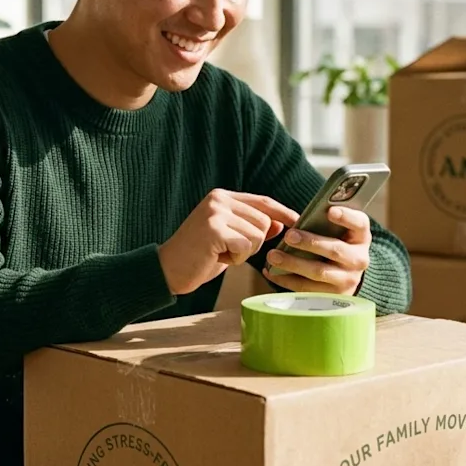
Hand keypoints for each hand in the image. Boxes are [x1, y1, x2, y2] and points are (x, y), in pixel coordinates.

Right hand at [158, 189, 298, 294]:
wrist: (168, 269)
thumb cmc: (200, 256)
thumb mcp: (230, 237)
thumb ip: (252, 227)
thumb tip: (281, 222)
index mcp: (223, 196)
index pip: (263, 201)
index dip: (283, 212)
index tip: (298, 222)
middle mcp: (219, 199)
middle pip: (264, 221)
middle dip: (254, 243)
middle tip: (228, 250)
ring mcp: (215, 213)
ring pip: (257, 235)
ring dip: (244, 252)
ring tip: (220, 253)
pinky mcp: (214, 229)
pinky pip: (245, 246)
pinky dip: (235, 258)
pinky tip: (217, 257)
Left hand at [263, 206, 371, 295]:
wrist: (345, 274)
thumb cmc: (335, 242)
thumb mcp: (337, 231)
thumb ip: (323, 222)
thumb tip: (297, 219)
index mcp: (361, 236)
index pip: (359, 223)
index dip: (346, 217)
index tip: (330, 211)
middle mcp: (359, 259)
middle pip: (335, 250)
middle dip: (310, 242)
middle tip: (289, 235)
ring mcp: (348, 280)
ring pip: (319, 272)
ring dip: (293, 264)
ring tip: (273, 256)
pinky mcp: (333, 296)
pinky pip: (307, 289)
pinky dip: (286, 280)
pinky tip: (271, 271)